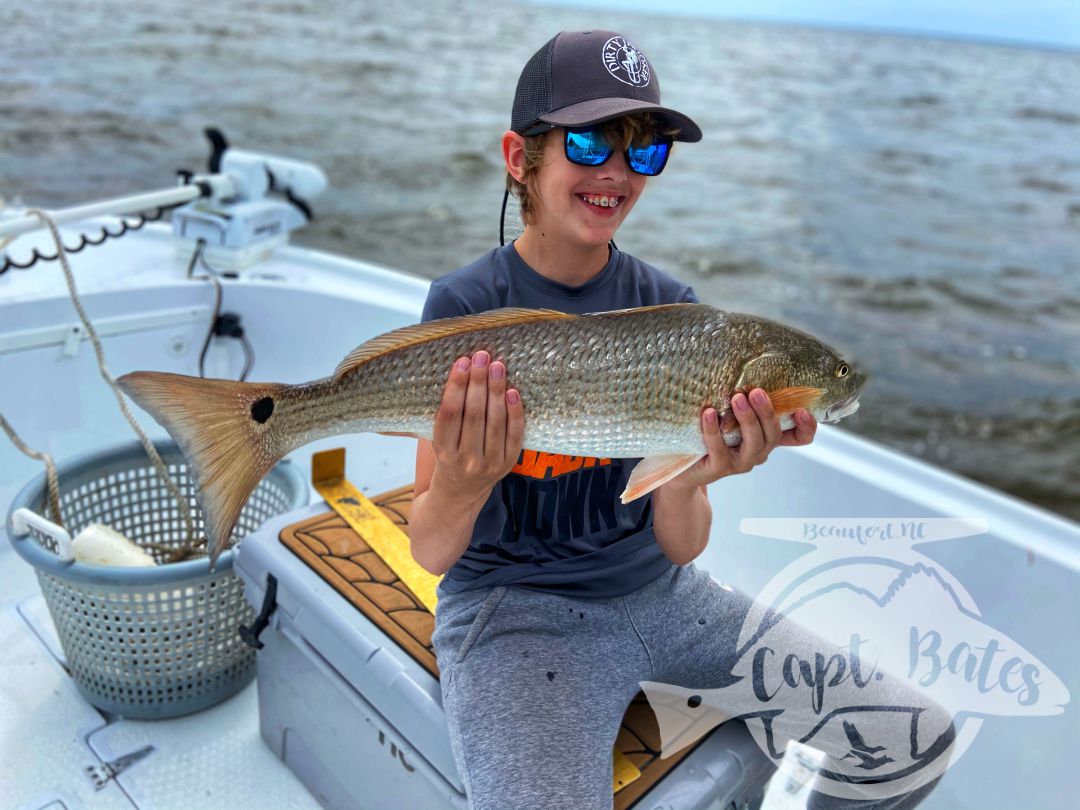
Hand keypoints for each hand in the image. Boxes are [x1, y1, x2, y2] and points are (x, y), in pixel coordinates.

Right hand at [431, 350, 524, 500]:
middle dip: (478, 382)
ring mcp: (489, 463)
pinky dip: (514, 412)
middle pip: (473, 414)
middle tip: (482, 356)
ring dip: (496, 390)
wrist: (461, 492)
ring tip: (497, 366)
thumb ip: (447, 415)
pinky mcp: (508, 463)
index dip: (456, 386)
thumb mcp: (438, 441)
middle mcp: (466, 459)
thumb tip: (462, 371)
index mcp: (443, 451)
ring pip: (494, 421)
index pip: (450, 414)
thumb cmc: (449, 457)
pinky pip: (514, 434)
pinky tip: (512, 391)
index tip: (462, 362)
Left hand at [663, 389, 817, 493]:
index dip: (807, 427)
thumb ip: (744, 401)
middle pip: (773, 434)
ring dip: (747, 419)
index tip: (802, 410)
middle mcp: (758, 451)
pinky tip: (709, 413)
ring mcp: (740, 462)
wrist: (684, 467)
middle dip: (767, 412)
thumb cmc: (711, 434)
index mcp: (767, 438)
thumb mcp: (731, 416)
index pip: (798, 438)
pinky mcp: (719, 468)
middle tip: (755, 392)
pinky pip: (719, 448)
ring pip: (753, 442)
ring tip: (737, 398)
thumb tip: (747, 367)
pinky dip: (714, 430)